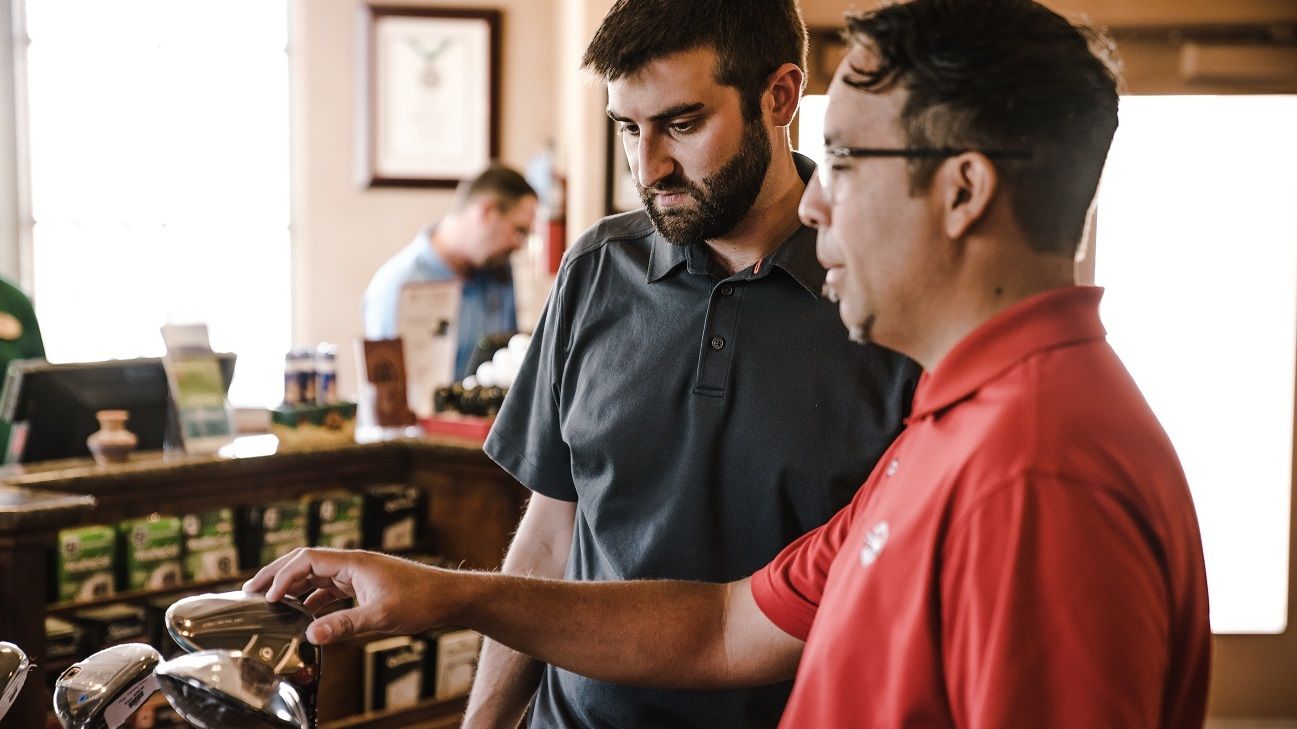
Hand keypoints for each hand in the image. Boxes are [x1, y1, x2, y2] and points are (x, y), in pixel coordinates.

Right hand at [242, 548, 448, 644]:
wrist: (449, 597)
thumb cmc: (421, 600)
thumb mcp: (380, 616)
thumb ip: (344, 625)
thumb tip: (309, 635)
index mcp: (353, 562)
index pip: (306, 560)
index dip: (282, 576)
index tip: (265, 597)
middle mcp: (353, 563)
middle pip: (305, 562)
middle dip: (277, 575)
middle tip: (249, 591)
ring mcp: (358, 573)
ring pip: (316, 575)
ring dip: (293, 587)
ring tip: (268, 602)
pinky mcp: (364, 585)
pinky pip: (330, 588)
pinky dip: (312, 598)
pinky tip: (303, 613)